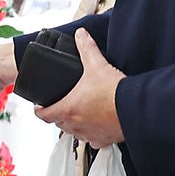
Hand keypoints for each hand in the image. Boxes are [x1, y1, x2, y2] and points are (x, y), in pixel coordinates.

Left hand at [36, 29, 124, 147]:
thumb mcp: (96, 65)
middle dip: (58, 115)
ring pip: (75, 133)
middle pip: (59, 123)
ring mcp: (89, 134)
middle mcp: (76, 125)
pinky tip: (97, 126)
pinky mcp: (104, 140)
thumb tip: (81, 35)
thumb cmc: (114, 92)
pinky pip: (93, 141)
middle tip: (62, 105)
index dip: (39, 109)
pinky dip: (92, 134)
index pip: (43, 115)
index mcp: (68, 109)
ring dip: (74, 125)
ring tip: (79, 114)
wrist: (135, 108)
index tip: (40, 105)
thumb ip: (86, 48)